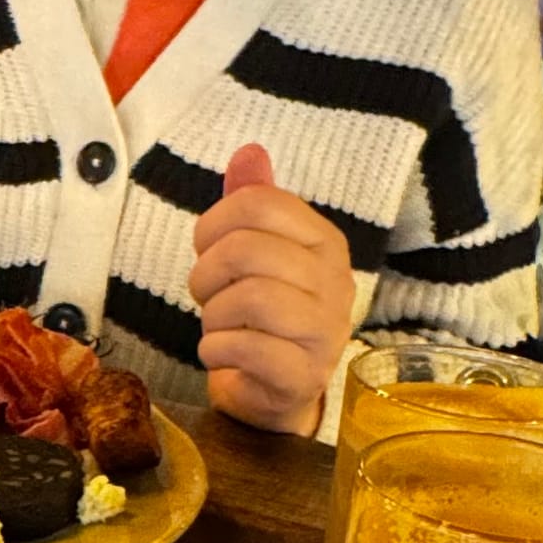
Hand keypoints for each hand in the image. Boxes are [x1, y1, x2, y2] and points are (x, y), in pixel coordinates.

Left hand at [189, 143, 354, 437]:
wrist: (280, 392)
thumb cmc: (264, 316)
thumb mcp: (258, 252)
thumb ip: (253, 202)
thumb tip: (250, 151)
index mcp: (324, 242)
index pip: (259, 203)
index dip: (213, 224)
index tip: (207, 250)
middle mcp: (335, 282)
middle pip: (246, 249)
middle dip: (207, 275)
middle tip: (209, 296)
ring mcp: (325, 332)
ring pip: (247, 298)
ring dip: (213, 316)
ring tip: (220, 327)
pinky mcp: (304, 376)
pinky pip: (245, 348)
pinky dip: (217, 352)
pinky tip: (225, 355)